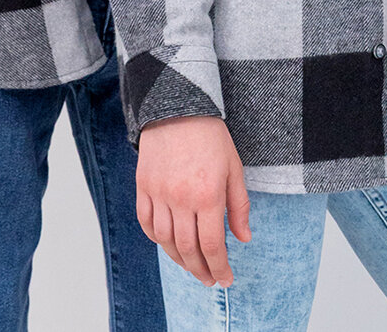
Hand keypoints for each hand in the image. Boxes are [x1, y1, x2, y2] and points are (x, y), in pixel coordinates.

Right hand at [136, 116, 250, 286]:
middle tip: (209, 279)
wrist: (178, 106)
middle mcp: (181, 198)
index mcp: (208, 194)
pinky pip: (146, 222)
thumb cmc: (210, 135)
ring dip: (179, 260)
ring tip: (191, 266)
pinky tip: (168, 243)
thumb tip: (243, 239)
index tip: (225, 279)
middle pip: (188, 249)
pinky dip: (156, 238)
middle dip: (201, 270)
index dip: (219, 268)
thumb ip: (239, 206)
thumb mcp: (234, 167)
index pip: (212, 245)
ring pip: (165, 241)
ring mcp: (159, 192)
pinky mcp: (143, 185)